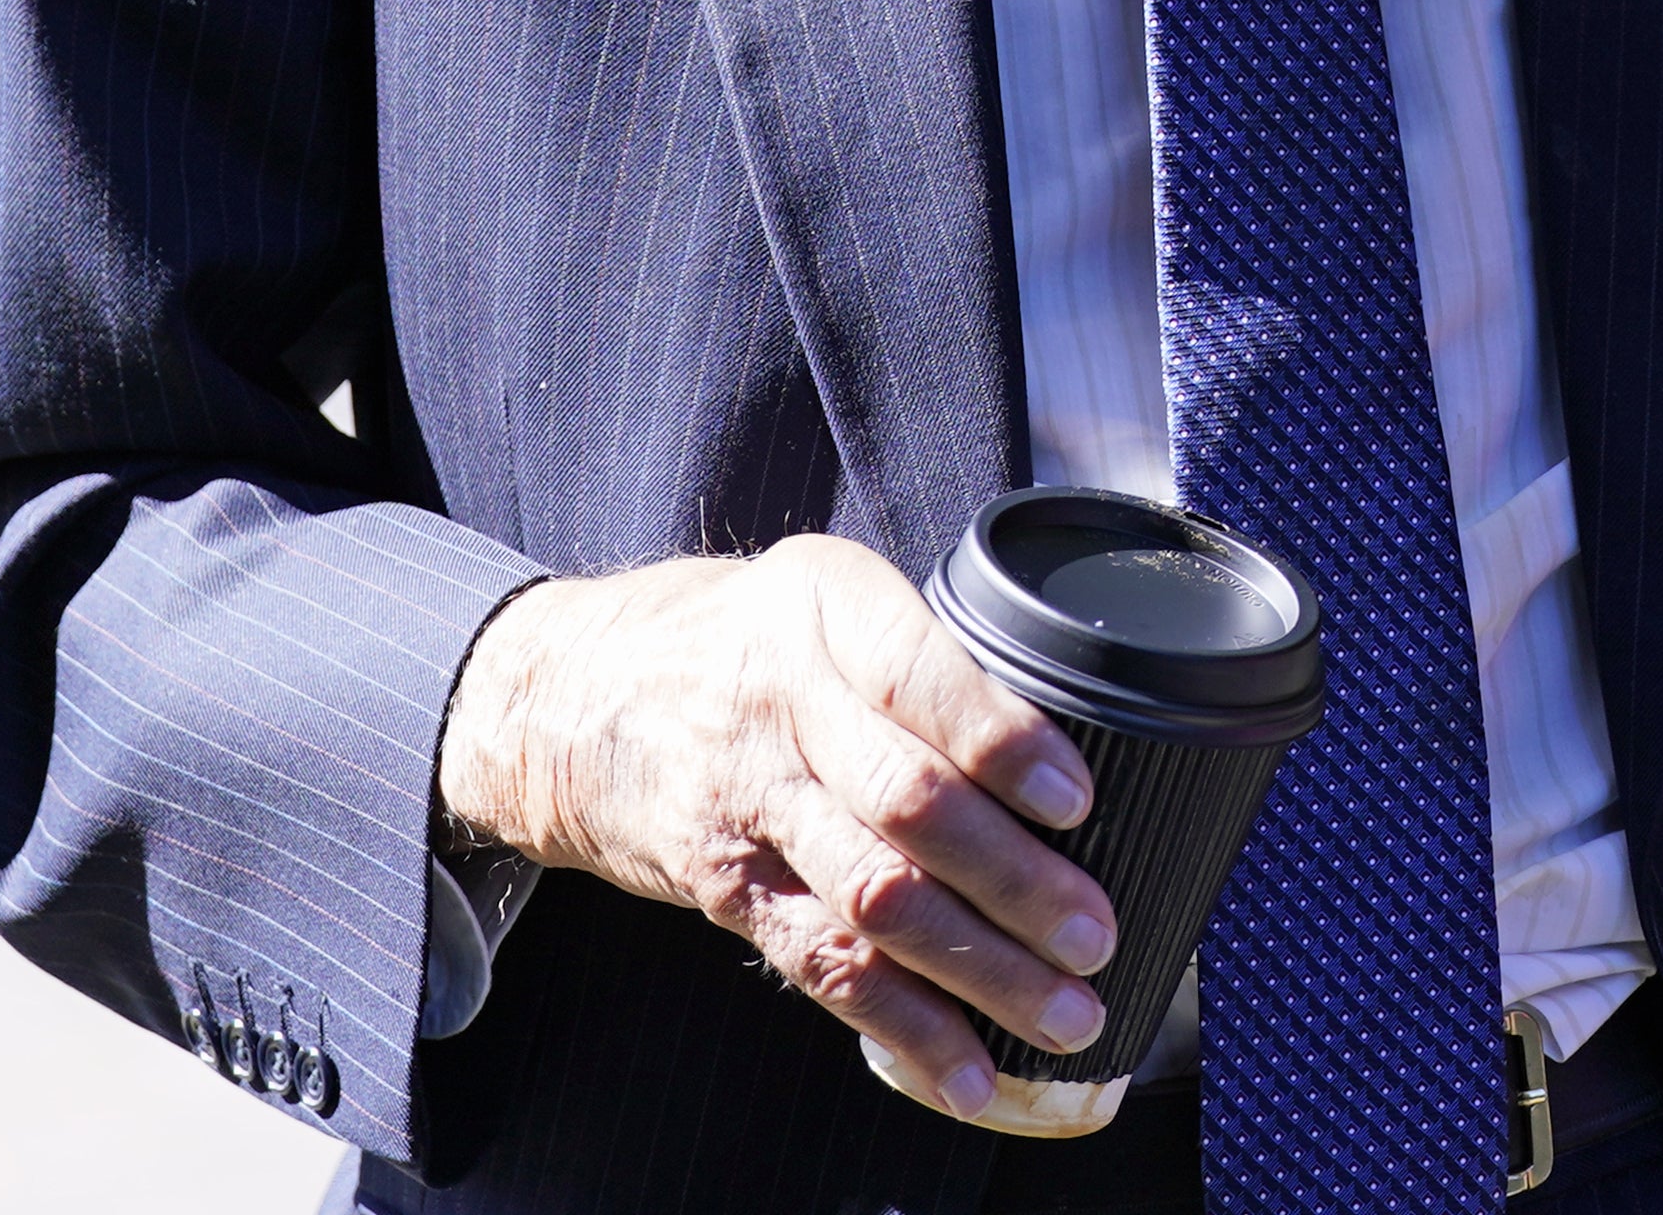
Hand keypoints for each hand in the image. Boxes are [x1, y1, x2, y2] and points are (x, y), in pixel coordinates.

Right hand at [436, 534, 1124, 1129]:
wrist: (569, 696)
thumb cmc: (740, 638)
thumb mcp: (825, 592)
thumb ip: (924, 650)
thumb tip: (1069, 745)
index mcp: (826, 607)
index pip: (920, 679)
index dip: (1003, 745)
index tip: (1077, 801)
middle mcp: (784, 704)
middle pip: (907, 804)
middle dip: (1013, 882)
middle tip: (1093, 935)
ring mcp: (750, 803)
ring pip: (873, 897)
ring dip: (977, 969)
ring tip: (1062, 1014)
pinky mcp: (728, 887)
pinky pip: (820, 964)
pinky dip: (899, 1025)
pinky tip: (964, 1069)